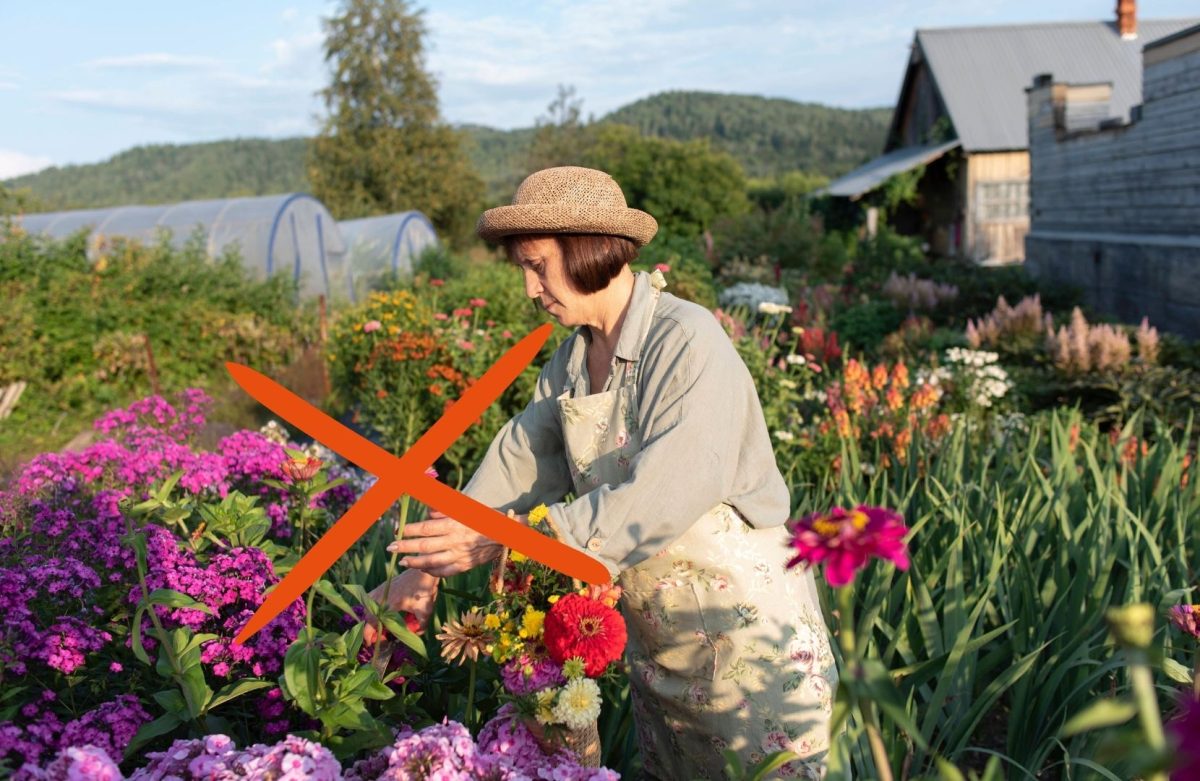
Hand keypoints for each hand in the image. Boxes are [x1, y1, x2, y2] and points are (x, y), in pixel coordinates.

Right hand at [363, 568, 438, 644]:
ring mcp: (379, 591)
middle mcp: (380, 598)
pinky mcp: (381, 587)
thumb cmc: (424, 591)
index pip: (372, 623)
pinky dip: (371, 609)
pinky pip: (370, 600)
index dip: (369, 636)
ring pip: (367, 609)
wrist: (422, 572)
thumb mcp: (425, 612)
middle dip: (370, 630)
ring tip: (379, 627)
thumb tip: (415, 636)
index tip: (370, 644)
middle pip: (367, 617)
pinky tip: (378, 614)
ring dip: (370, 619)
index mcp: (389, 605)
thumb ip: (420, 627)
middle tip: (379, 638)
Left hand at [387, 509, 504, 577]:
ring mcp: (460, 556)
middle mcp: (456, 541)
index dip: (410, 530)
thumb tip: (426, 513)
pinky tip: (421, 568)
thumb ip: (444, 510)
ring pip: (432, 562)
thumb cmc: (484, 518)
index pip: (426, 529)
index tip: (398, 530)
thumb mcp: (465, 508)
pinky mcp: (465, 566)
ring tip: (402, 561)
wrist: (505, 535)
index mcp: (455, 524)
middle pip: (425, 546)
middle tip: (391, 548)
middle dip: (405, 547)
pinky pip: (444, 572)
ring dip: (414, 562)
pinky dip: (431, 571)